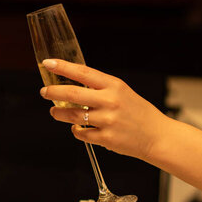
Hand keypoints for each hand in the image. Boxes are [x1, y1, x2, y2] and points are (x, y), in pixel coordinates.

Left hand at [39, 59, 168, 160]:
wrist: (156, 135)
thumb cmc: (137, 112)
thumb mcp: (122, 91)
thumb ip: (99, 87)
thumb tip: (71, 83)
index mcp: (114, 85)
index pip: (83, 73)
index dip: (63, 67)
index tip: (48, 63)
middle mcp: (110, 101)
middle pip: (72, 94)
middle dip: (53, 92)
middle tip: (44, 91)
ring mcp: (107, 120)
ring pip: (72, 116)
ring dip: (58, 113)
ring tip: (54, 112)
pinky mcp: (106, 138)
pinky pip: (81, 133)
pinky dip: (75, 130)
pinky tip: (76, 128)